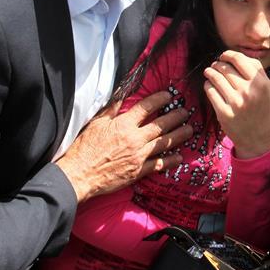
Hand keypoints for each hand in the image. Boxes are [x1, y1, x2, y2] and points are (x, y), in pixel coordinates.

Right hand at [56, 91, 192, 202]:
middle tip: (185, 112)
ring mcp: (138, 156)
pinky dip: (170, 160)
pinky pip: (158, 164)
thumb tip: (122, 95)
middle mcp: (134, 139)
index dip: (159, 99)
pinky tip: (179, 157)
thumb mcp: (96, 123)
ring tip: (189, 130)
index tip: (169, 95)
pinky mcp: (137, 171)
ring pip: (163, 144)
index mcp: (123, 124)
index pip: (145, 108)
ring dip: (178, 136)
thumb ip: (111, 109)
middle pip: (160, 125)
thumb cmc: (84, 148)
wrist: (80, 174)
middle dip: (175, 117)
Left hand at [203, 50, 269, 158]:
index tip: (223, 56)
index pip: (240, 59)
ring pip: (215, 78)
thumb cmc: (260, 110)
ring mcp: (236, 102)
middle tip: (214, 66)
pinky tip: (209, 86)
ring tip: (209, 72)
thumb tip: (234, 56)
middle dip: (217, 64)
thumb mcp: (265, 89)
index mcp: (261, 83)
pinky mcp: (224, 113)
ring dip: (210, 73)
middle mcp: (249, 91)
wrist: (257, 138)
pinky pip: (210, 91)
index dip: (228, 54)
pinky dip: (207, 86)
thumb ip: (254, 71)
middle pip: (225, 67)